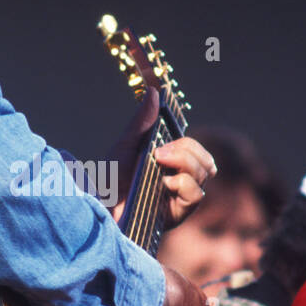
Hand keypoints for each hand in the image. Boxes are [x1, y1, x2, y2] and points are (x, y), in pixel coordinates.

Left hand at [109, 87, 215, 225]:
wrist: (100, 206)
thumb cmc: (111, 179)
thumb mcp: (125, 146)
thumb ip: (142, 122)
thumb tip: (154, 91)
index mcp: (171, 164)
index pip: (195, 149)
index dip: (187, 142)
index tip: (163, 141)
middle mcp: (181, 180)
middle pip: (205, 160)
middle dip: (185, 149)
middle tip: (159, 152)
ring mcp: (181, 197)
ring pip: (204, 172)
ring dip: (184, 163)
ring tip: (158, 163)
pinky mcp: (179, 214)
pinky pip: (196, 193)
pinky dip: (182, 183)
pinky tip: (164, 185)